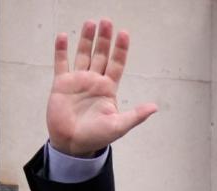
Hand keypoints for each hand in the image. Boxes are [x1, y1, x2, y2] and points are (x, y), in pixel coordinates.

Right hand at [47, 19, 157, 156]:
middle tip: (106, 21)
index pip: (117, 64)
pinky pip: (61, 63)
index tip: (124, 33)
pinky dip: (61, 50)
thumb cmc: (96, 136)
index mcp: (109, 88)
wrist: (72, 144)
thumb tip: (154, 107)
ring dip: (86, 39)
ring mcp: (78, 81)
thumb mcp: (119, 126)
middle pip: (101, 55)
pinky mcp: (61, 84)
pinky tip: (63, 36)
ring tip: (90, 23)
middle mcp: (94, 81)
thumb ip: (135, 115)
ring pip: (83, 55)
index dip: (121, 49)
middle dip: (104, 39)